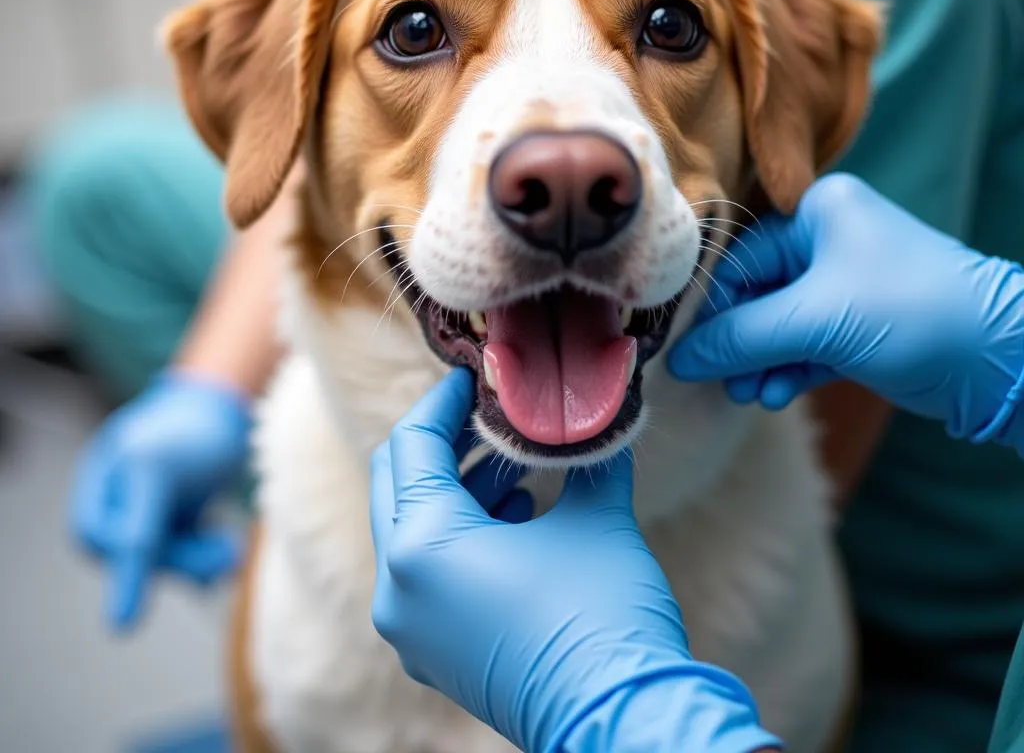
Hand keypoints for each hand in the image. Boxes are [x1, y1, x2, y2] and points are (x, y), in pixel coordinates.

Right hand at [70, 370, 251, 629]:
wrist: (232, 400)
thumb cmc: (192, 428)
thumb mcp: (155, 474)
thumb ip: (139, 536)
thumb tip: (117, 616)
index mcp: (101, 476)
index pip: (101, 538)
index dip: (123, 574)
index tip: (125, 625)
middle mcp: (119, 493)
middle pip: (134, 552)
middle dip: (178, 559)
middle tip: (225, 557)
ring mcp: (149, 503)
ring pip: (163, 555)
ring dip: (196, 561)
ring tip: (230, 553)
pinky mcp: (179, 511)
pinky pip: (182, 550)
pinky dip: (203, 558)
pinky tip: (225, 556)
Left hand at [370, 369, 774, 752]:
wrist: (624, 721)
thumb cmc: (604, 615)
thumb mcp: (597, 518)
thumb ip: (585, 459)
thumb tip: (593, 419)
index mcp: (421, 546)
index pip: (412, 444)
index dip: (443, 400)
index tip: (474, 375)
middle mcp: (398, 589)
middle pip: (397, 482)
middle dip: (441, 440)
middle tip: (486, 414)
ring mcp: (411, 628)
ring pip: (411, 528)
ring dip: (454, 487)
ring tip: (513, 464)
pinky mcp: (433, 652)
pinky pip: (426, 571)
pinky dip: (459, 533)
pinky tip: (517, 514)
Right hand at [670, 174, 1023, 443]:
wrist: (1001, 358)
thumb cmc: (909, 312)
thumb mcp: (815, 320)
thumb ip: (740, 337)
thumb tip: (677, 359)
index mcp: (817, 212)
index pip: (740, 258)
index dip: (713, 308)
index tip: (687, 350)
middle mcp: (826, 239)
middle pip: (755, 292)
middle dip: (738, 340)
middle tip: (720, 378)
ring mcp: (843, 283)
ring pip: (777, 323)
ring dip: (759, 360)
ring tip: (750, 394)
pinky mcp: (857, 324)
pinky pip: (803, 343)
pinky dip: (786, 368)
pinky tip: (773, 394)